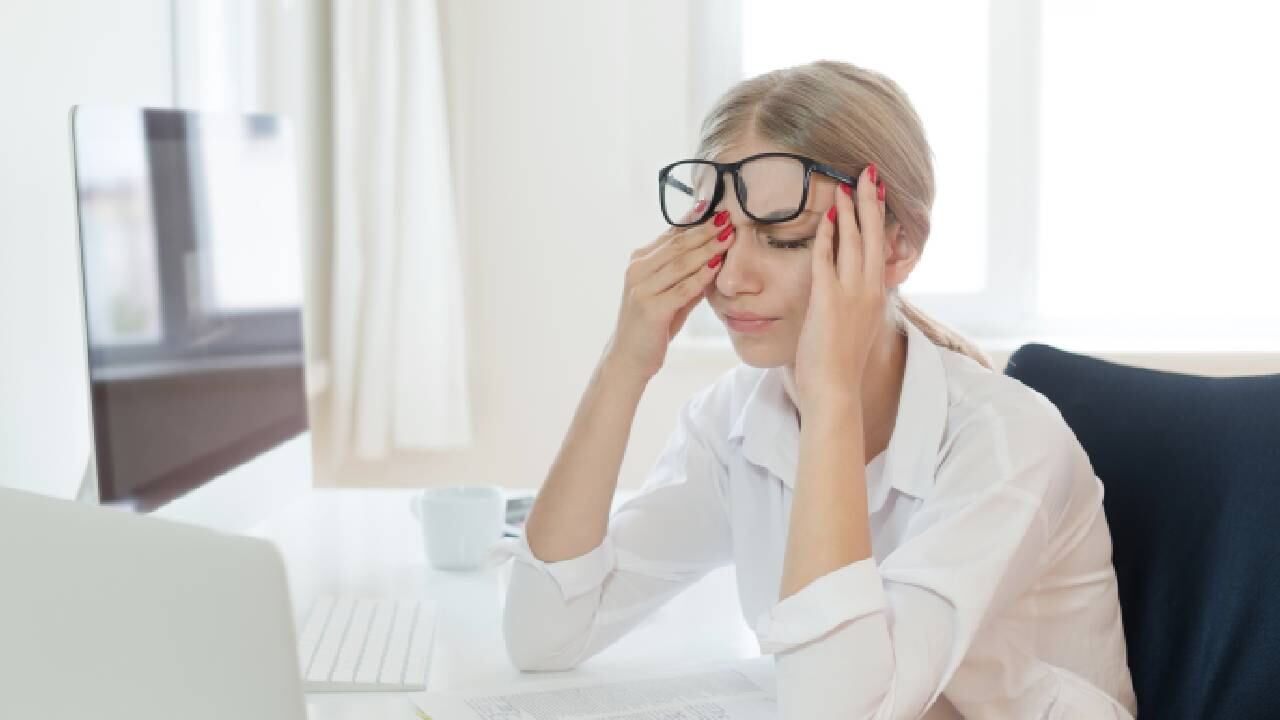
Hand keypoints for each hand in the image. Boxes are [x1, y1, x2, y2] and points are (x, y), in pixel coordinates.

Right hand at [604, 203, 735, 379]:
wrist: (628, 358)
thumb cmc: (651, 327)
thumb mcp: (669, 296)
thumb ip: (687, 276)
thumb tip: (716, 254)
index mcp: (639, 262)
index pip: (671, 235)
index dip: (694, 220)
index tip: (716, 208)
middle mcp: (637, 271)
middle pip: (677, 245)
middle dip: (705, 230)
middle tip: (728, 217)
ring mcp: (642, 289)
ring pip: (681, 263)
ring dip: (707, 248)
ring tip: (728, 237)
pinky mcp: (650, 308)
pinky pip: (682, 288)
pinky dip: (702, 276)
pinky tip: (718, 267)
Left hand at [793, 164, 888, 416]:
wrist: (836, 388)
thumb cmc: (840, 362)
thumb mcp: (855, 325)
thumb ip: (856, 301)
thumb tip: (852, 286)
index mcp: (876, 294)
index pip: (880, 245)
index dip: (879, 216)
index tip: (877, 191)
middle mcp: (869, 289)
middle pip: (873, 235)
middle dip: (870, 200)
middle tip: (868, 172)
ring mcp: (851, 293)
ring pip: (854, 241)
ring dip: (850, 210)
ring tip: (846, 183)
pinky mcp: (829, 299)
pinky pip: (827, 259)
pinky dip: (826, 235)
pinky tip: (824, 217)